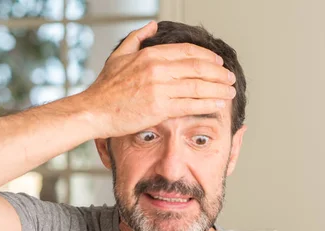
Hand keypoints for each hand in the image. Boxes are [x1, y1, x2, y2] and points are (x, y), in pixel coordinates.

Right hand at [80, 21, 236, 138]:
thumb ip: (137, 38)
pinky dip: (208, 103)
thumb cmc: (104, 88)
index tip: (217, 63)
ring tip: (230, 91)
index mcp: (150, 55)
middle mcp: (157, 69)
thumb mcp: (118, 55)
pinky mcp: (160, 108)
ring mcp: (160, 88)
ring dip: (218, 88)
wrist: (94, 111)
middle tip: (230, 78)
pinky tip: (218, 103)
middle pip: (198, 68)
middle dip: (218, 73)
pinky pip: (190, 104)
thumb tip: (152, 25)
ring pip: (198, 86)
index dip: (207, 57)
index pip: (187, 52)